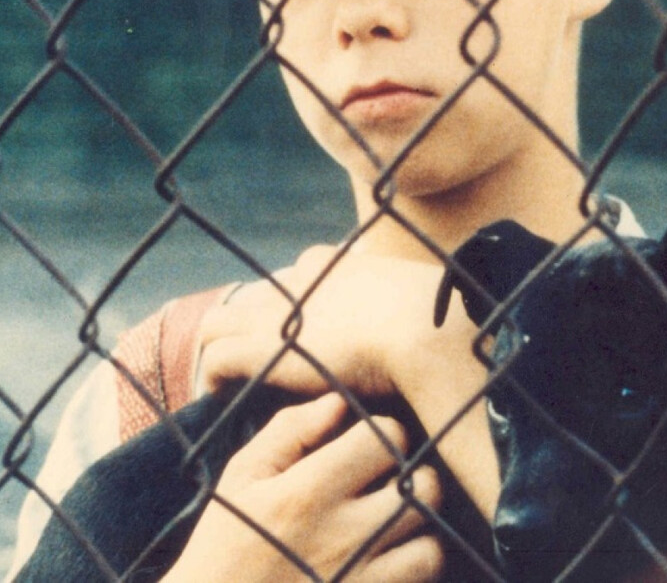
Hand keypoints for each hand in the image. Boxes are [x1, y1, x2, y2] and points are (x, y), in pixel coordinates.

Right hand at [163, 393, 443, 582]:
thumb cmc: (225, 544)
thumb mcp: (241, 478)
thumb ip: (289, 432)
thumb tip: (337, 402)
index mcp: (306, 493)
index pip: (383, 439)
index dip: (381, 432)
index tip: (366, 443)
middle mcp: (341, 535)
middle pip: (421, 486)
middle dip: (411, 474)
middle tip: (390, 479)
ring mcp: (361, 578)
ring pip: (430, 540)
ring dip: (418, 527)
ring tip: (392, 522)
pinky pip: (421, 580)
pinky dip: (414, 565)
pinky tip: (388, 557)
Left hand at [197, 244, 500, 520]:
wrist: (429, 333)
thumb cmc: (445, 326)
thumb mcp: (436, 310)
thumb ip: (426, 319)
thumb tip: (451, 342)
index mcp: (342, 267)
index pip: (306, 272)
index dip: (299, 304)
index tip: (303, 333)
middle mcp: (300, 280)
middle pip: (259, 294)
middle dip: (254, 324)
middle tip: (264, 362)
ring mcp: (275, 311)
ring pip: (221, 322)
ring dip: (223, 350)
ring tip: (231, 385)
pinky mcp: (261, 345)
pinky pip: (216, 358)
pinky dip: (215, 378)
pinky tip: (223, 400)